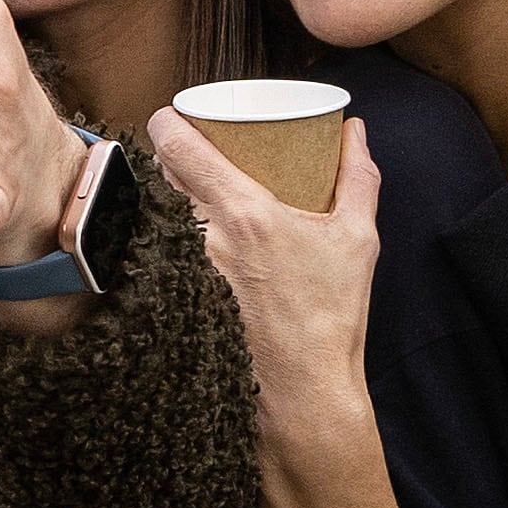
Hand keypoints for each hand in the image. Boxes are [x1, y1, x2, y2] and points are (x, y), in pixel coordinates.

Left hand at [148, 107, 382, 403]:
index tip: (175, 116)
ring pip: (150, 212)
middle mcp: (201, 236)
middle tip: (186, 155)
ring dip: (160, 199)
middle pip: (157, 171)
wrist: (303, 390)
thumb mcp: (356, 240)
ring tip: (179, 196)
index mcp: (243, 211)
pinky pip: (150, 252)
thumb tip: (354, 131)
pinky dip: (157, 239)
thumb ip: (358, 177)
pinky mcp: (170, 299)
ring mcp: (179, 270)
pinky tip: (169, 240)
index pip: (177, 143)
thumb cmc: (331, 316)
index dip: (168, 120)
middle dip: (167, 157)